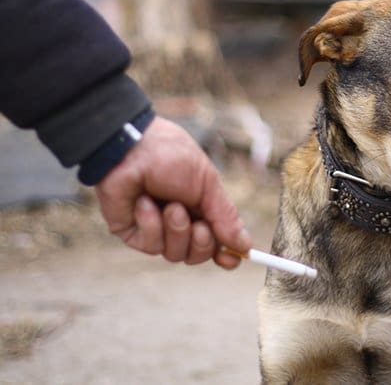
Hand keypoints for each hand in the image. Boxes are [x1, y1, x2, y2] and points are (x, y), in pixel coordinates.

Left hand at [94, 116, 250, 268]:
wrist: (130, 148)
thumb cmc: (171, 157)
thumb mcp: (207, 183)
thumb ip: (226, 217)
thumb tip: (245, 246)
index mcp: (201, 207)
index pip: (217, 240)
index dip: (226, 254)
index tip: (232, 259)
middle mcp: (179, 221)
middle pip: (198, 254)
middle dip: (202, 243)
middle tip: (199, 226)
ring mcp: (155, 229)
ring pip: (175, 254)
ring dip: (176, 229)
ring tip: (169, 205)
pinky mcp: (132, 233)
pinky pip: (151, 245)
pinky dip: (151, 224)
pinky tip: (144, 202)